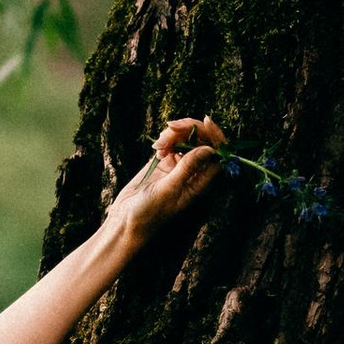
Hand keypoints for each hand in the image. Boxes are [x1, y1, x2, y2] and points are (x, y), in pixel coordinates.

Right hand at [108, 114, 222, 254]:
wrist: (126, 221)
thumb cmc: (148, 214)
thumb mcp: (168, 191)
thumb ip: (188, 169)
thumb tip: (209, 149)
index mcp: (201, 183)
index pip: (218, 154)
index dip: (214, 136)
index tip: (204, 121)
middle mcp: (194, 173)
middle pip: (203, 142)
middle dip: (190, 129)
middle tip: (171, 127)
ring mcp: (179, 166)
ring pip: (187, 139)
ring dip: (174, 134)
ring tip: (159, 145)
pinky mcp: (165, 162)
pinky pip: (172, 142)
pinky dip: (166, 139)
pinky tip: (156, 148)